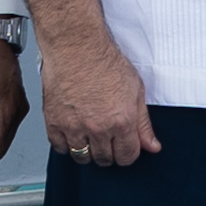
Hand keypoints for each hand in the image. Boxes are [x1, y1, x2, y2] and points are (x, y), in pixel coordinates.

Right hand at [39, 31, 161, 170]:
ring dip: (88, 151)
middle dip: (109, 152)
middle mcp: (97, 128)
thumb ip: (143, 123)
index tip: (124, 146)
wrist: (76, 46)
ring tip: (90, 136)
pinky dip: (66, 144)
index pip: (127, 156)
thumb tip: (151, 145)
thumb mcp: (135, 90)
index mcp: (121, 121)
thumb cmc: (104, 61)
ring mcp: (73, 126)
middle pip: (105, 159)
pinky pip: (59, 147)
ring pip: (82, 157)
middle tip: (107, 138)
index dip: (127, 153)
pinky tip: (72, 132)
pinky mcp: (54, 122)